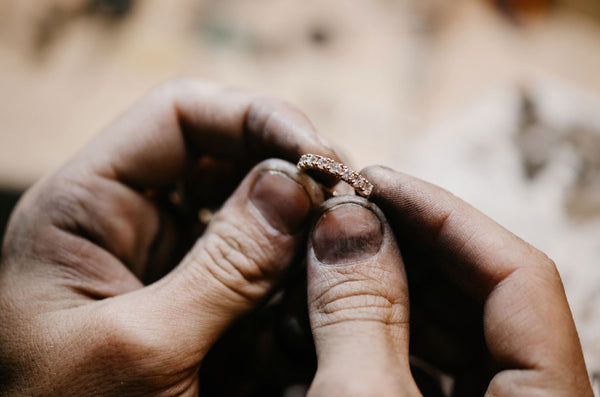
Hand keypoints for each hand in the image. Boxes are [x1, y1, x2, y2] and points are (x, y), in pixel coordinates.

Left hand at [0, 80, 338, 395]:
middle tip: (343, 198)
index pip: (177, 116)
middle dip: (284, 165)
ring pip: (243, 201)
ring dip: (294, 214)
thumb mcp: (143, 350)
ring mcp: (164, 253)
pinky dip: (288, 259)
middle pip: (218, 150)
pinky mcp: (193, 288)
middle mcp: (127, 217)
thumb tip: (294, 184)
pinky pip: (252, 252)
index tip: (318, 157)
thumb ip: (223, 268)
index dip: (253, 117)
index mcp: (85, 207)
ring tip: (336, 239)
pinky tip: (314, 277)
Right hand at [304, 166, 592, 395]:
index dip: (445, 214)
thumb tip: (345, 221)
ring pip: (451, 330)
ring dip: (388, 287)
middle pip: (485, 295)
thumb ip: (358, 311)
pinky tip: (335, 318)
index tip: (375, 182)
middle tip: (343, 217)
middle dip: (408, 246)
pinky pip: (425, 366)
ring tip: (330, 260)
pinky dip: (381, 334)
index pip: (522, 273)